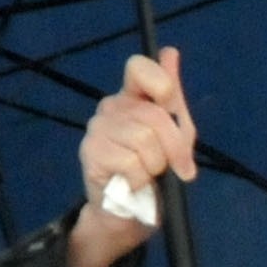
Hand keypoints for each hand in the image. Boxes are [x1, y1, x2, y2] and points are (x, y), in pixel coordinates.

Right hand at [68, 47, 199, 266]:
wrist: (131, 213)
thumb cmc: (155, 171)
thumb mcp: (176, 135)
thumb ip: (174, 99)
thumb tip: (170, 53)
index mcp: (133, 97)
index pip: (139, 67)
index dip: (160, 83)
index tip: (170, 105)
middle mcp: (112, 107)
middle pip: (155, 115)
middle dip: (175, 147)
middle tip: (175, 167)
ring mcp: (97, 128)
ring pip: (145, 140)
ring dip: (156, 166)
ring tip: (147, 174)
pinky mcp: (90, 153)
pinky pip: (131, 162)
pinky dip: (142, 179)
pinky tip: (133, 183)